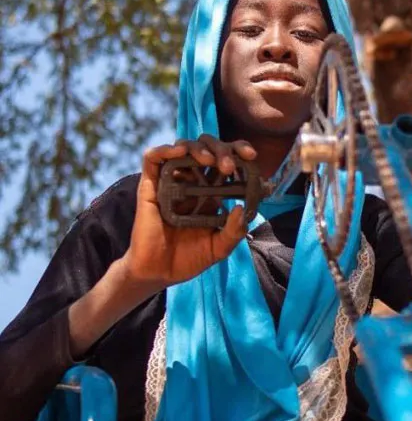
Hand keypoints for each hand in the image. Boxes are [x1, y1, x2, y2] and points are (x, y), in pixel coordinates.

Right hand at [122, 134, 257, 290]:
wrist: (158, 273)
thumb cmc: (189, 259)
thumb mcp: (219, 248)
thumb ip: (233, 231)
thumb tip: (241, 208)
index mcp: (213, 192)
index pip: (227, 161)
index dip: (239, 152)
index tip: (252, 157)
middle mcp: (193, 183)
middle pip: (208, 149)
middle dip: (222, 150)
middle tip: (229, 166)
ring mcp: (171, 182)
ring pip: (184, 148)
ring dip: (198, 148)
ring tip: (209, 160)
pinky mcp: (150, 186)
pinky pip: (153, 159)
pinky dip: (165, 150)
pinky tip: (179, 152)